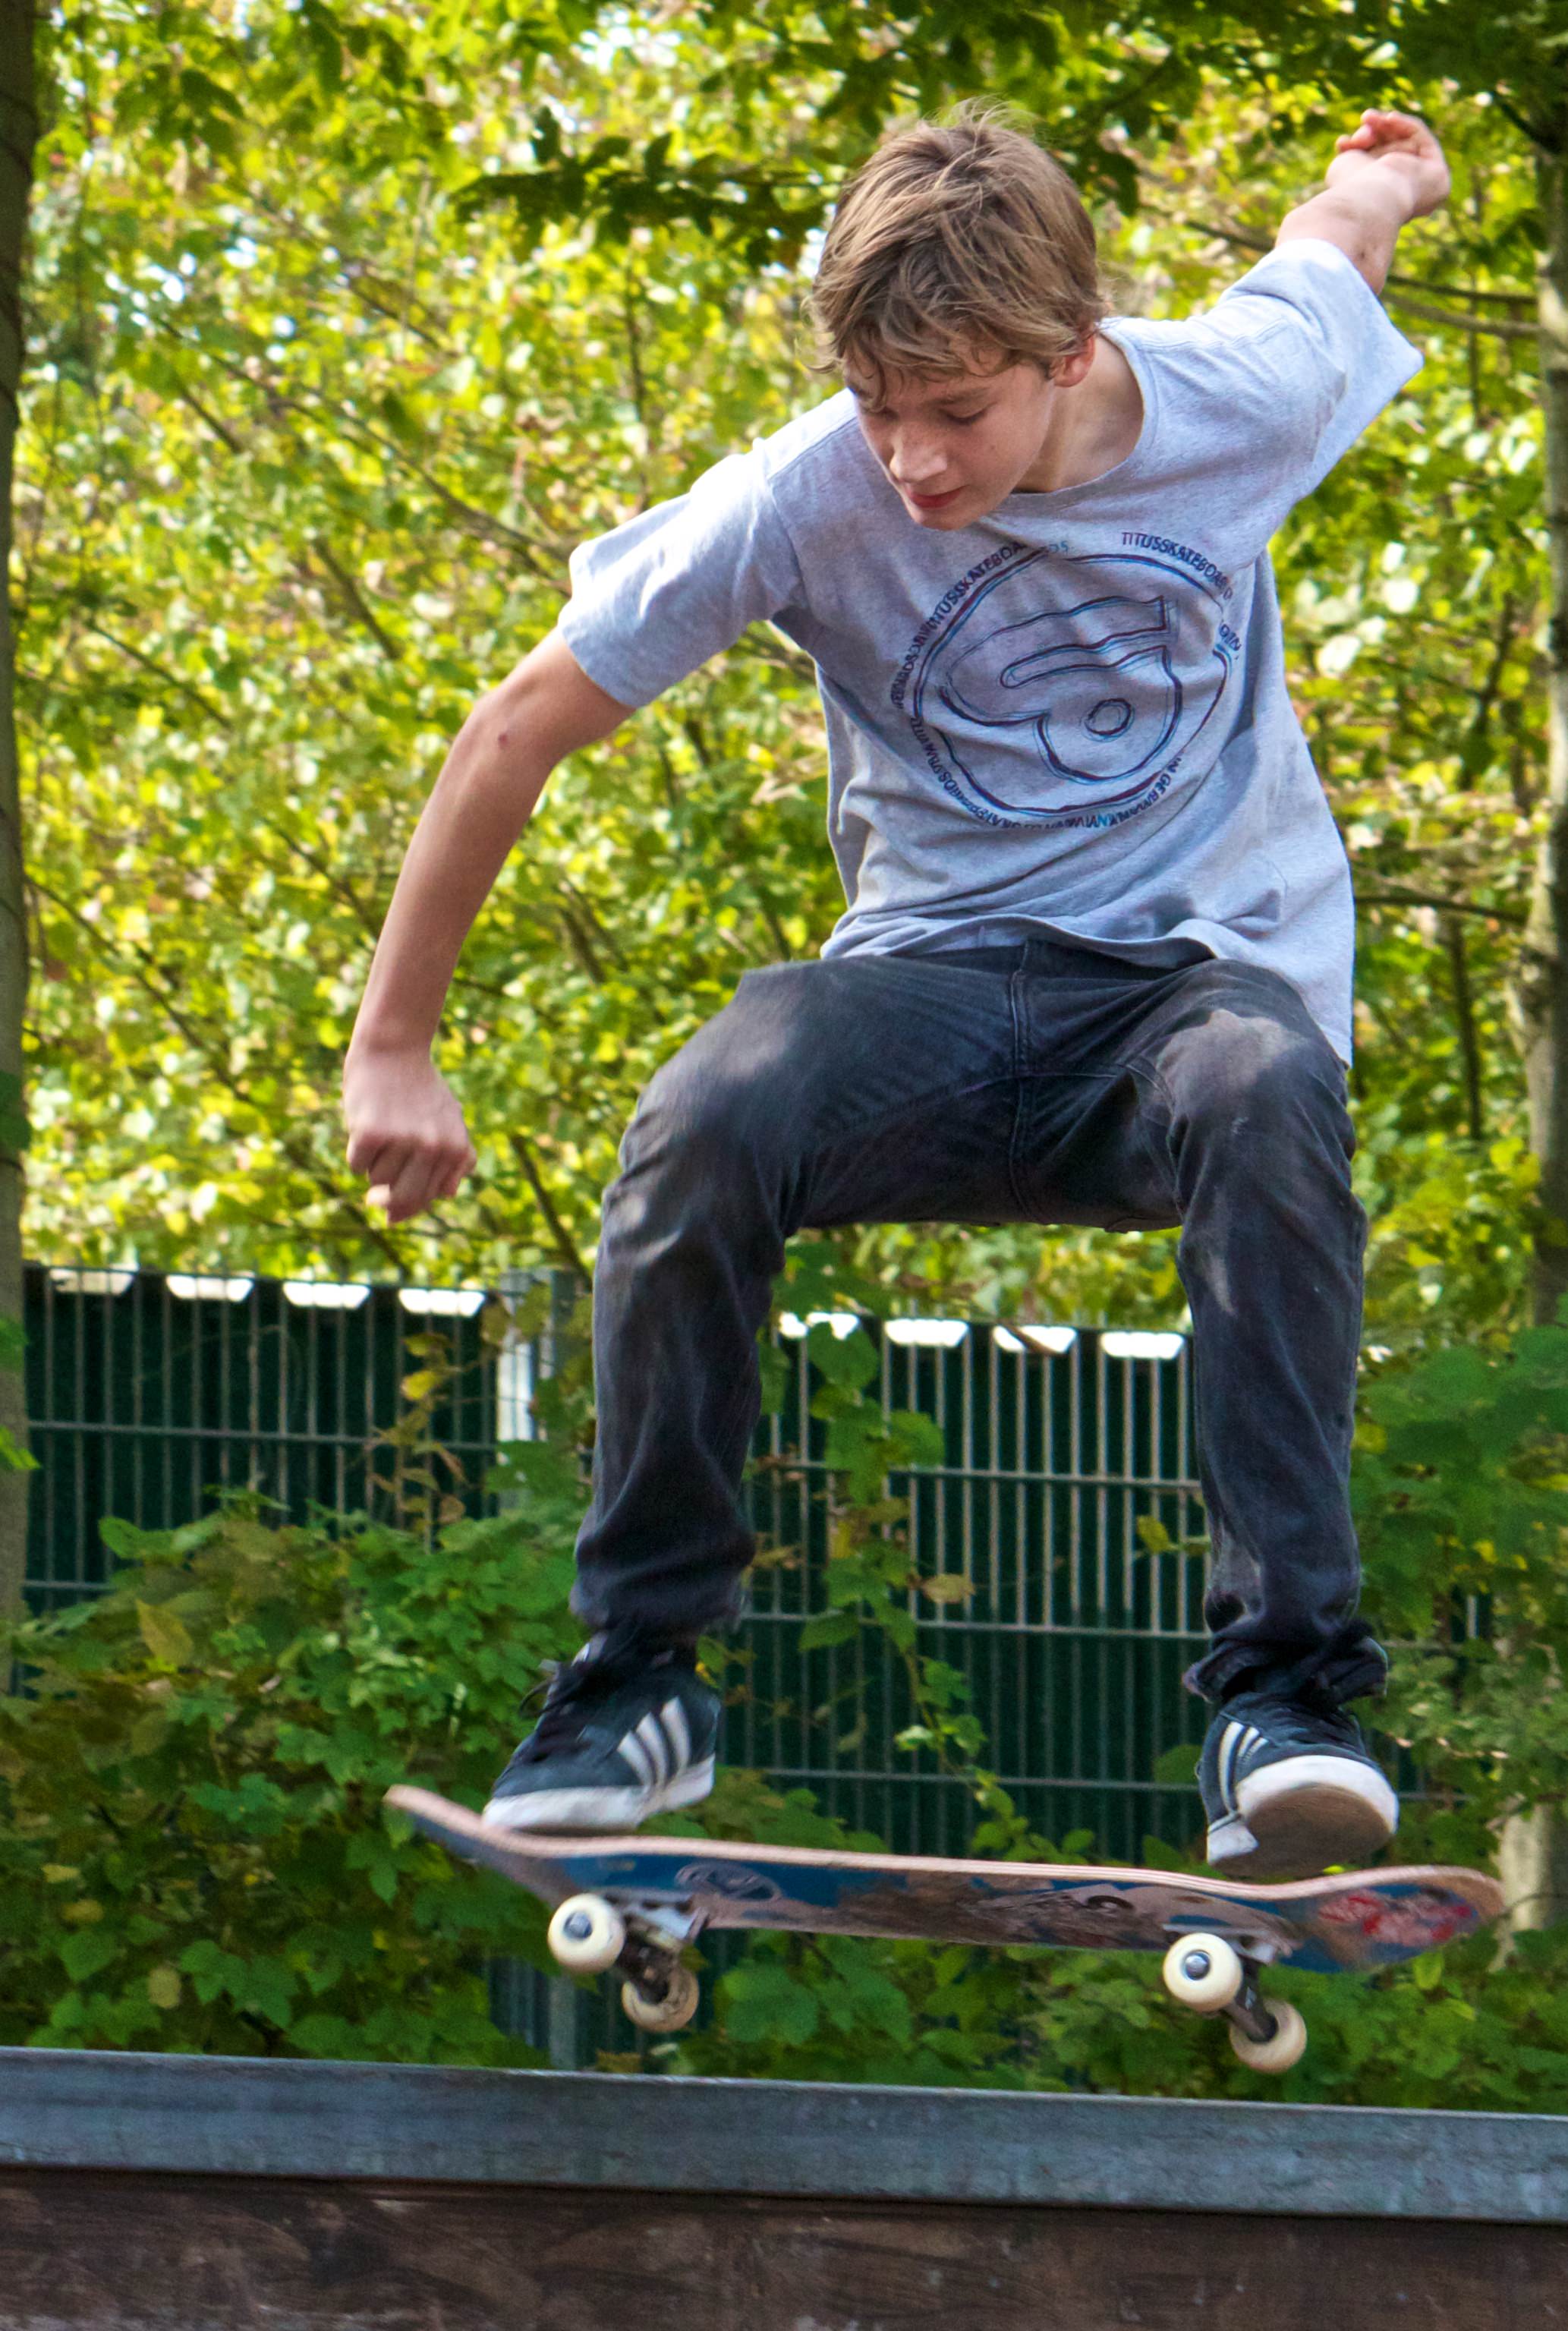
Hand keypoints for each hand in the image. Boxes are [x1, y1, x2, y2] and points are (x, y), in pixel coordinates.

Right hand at [342, 1044, 477, 1224]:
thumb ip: (453, 1162)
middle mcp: (434, 1147)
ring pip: (377, 1181)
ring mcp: (403, 1140)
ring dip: (373, 1167)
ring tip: (380, 1136)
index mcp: (456, 1148)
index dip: (411, 1203)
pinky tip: (363, 1126)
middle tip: (375, 1199)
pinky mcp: (371, 1133)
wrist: (394, 1048)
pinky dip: (357, 1153)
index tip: (397, 1201)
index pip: (429, 1197)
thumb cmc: (421, 1090)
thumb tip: (435, 1202)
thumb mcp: (449, 1122)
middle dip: (388, 1202)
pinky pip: (357, 1165)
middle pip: (404, 1198)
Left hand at [1325, 109, 1449, 223]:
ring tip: (1366, 117)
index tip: (1342, 142)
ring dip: (1385, 127)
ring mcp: (1422, 189)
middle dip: (1372, 135)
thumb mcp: (1346, 165)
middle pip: (1389, 154)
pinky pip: (1422, 140)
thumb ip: (1351, 155)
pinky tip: (1389, 117)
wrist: (1369, 198)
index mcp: (1379, 207)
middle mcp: (1402, 201)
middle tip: (1361, 125)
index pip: (1373, 170)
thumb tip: (1346, 142)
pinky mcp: (1436, 173)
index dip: (1359, 150)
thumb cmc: (1350, 188)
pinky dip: (1405, 125)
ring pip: (1404, 144)